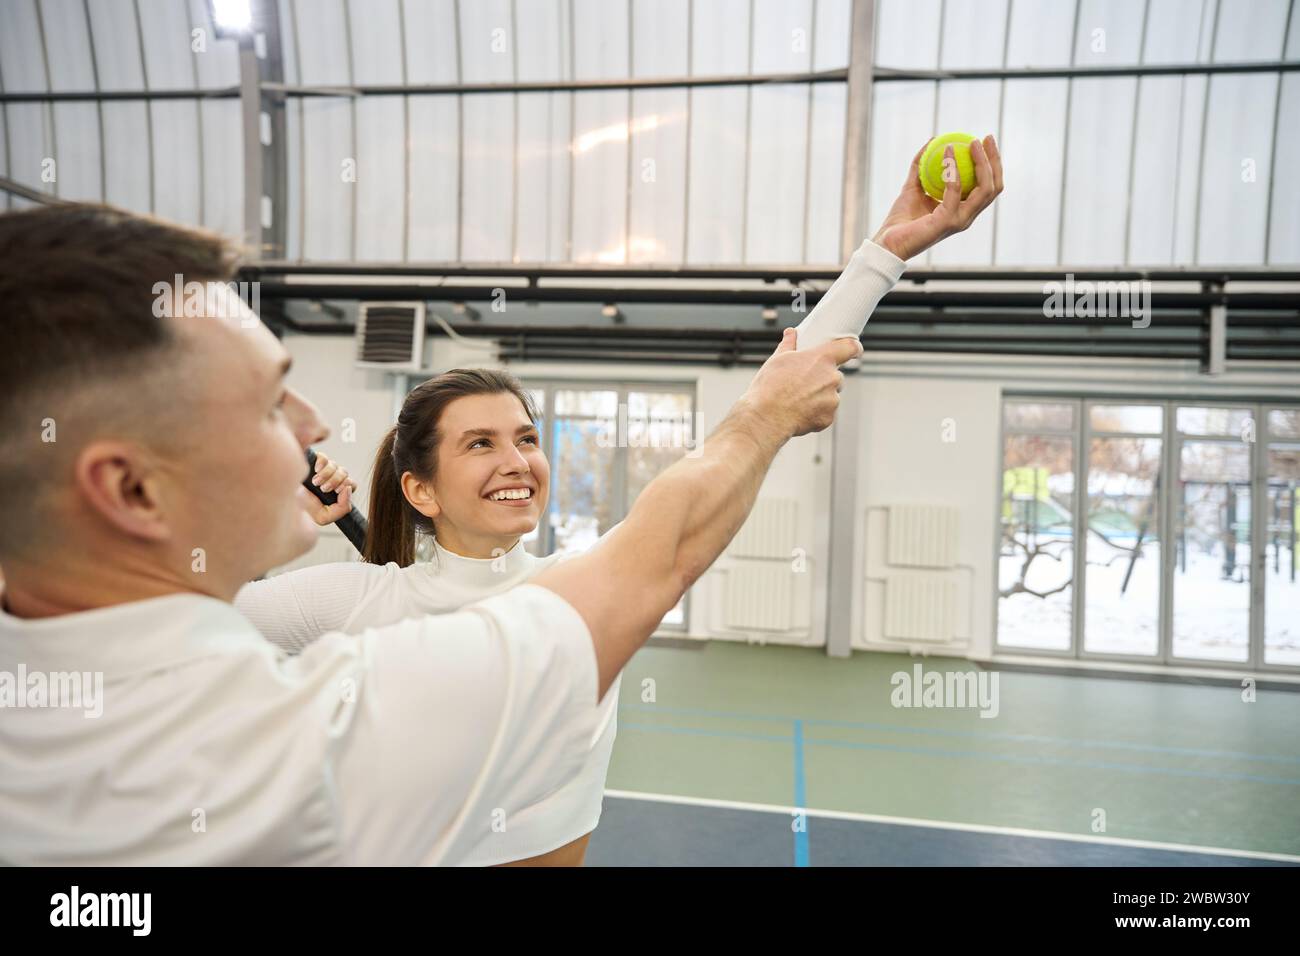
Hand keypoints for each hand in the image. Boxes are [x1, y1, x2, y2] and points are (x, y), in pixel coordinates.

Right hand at [304, 451, 357, 525]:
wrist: (286, 501)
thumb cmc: (305, 509)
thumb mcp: (325, 516)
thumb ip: (343, 508)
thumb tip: (348, 489)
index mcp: (336, 492)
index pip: (351, 484)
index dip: (347, 486)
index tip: (337, 491)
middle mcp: (331, 479)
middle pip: (345, 473)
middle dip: (336, 481)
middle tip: (324, 489)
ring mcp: (323, 470)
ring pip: (335, 466)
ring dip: (327, 475)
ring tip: (315, 483)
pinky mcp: (313, 462)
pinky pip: (324, 458)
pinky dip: (322, 464)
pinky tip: (315, 471)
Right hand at [742, 328, 861, 438]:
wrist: (766, 417)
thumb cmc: (770, 387)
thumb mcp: (777, 360)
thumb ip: (789, 344)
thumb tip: (791, 333)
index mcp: (822, 359)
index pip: (849, 347)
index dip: (854, 348)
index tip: (855, 350)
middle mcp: (832, 377)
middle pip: (836, 375)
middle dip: (824, 379)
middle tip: (804, 383)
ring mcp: (832, 399)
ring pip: (831, 395)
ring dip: (820, 396)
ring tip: (798, 400)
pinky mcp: (828, 417)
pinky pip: (826, 412)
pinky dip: (816, 413)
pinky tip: (799, 412)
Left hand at [871, 134, 1003, 260]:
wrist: (887, 242)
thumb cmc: (901, 219)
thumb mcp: (913, 186)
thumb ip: (922, 166)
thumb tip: (932, 140)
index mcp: (963, 210)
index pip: (988, 186)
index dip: (991, 163)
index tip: (984, 140)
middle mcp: (966, 216)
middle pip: (993, 187)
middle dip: (994, 160)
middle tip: (986, 137)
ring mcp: (959, 220)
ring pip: (984, 189)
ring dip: (982, 162)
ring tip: (973, 142)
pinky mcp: (947, 221)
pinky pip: (955, 189)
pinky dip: (953, 168)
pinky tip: (947, 151)